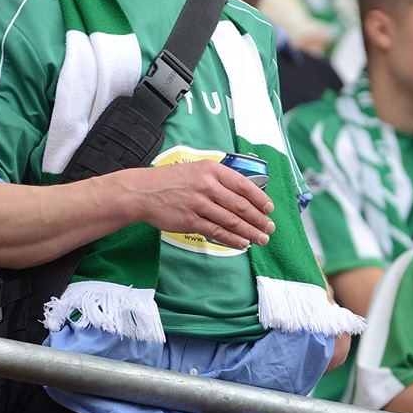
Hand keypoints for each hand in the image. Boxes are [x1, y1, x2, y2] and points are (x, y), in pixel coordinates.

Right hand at [127, 159, 275, 249]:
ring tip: (261, 239)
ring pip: (231, 220)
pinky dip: (232, 239)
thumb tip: (243, 193)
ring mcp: (198, 204)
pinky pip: (216, 231)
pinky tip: (242, 243)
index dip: (259, 198)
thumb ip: (218, 179)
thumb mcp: (196, 170)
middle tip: (269, 227)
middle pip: (240, 205)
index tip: (269, 208)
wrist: (143, 192)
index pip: (243, 184)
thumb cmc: (170, 181)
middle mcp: (206, 186)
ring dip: (250, 232)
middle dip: (259, 219)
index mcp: (211, 170)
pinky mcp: (190, 221)